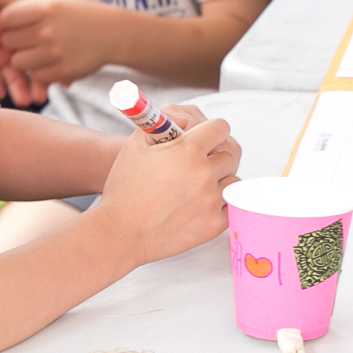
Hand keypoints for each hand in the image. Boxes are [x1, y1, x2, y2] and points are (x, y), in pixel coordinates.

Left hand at [0, 0, 120, 89]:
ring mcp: (55, 52)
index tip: (17, 21)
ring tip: (37, 50)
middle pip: (8, 41)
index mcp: (45, 7)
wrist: (113, 34)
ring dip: (24, 58)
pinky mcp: (62, 71)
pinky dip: (39, 71)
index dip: (8, 20)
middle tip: (26, 37)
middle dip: (14, 40)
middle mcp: (48, 30)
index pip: (5, 17)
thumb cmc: (80, 11)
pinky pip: (35, 76)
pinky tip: (49, 61)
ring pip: (18, 62)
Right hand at [83, 114, 242, 267]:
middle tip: (199, 164)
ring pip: (233, 180)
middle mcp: (203, 173)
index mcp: (188, 150)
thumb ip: (162, 123)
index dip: (212, 131)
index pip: (221, 128)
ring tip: (198, 186)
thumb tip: (185, 121)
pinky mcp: (213, 224)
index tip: (206, 138)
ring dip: (220, 180)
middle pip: (229, 154)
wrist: (120, 232)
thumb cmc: (124, 188)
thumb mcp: (135, 145)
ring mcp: (210, 200)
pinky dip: (222, 203)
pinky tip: (205, 203)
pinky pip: (231, 206)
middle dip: (216, 156)